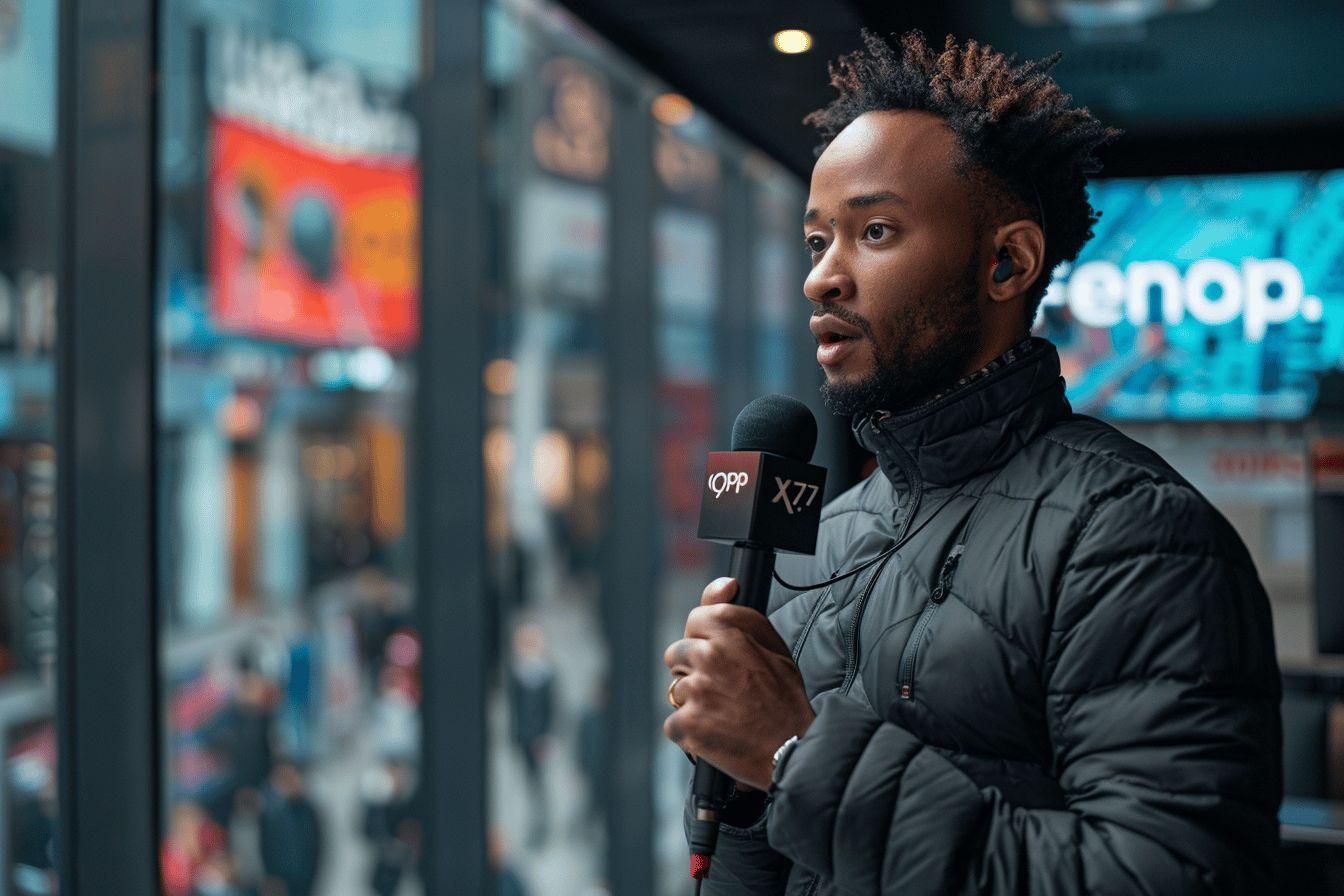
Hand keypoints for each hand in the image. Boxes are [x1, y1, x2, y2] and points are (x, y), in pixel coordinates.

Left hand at [662, 577, 815, 790]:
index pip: (696, 619)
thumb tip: (725, 584)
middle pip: (677, 653)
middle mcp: (708, 657)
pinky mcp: (686, 724)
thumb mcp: (772, 646)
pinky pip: (673, 723)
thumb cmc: (784, 699)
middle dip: (693, 670)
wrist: (792, 749)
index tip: (718, 654)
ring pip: (675, 689)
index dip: (705, 638)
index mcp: (730, 634)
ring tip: (723, 713)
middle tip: (722, 688)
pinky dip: (689, 732)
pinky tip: (714, 733)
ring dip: (692, 702)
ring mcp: (695, 691)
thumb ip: (740, 613)